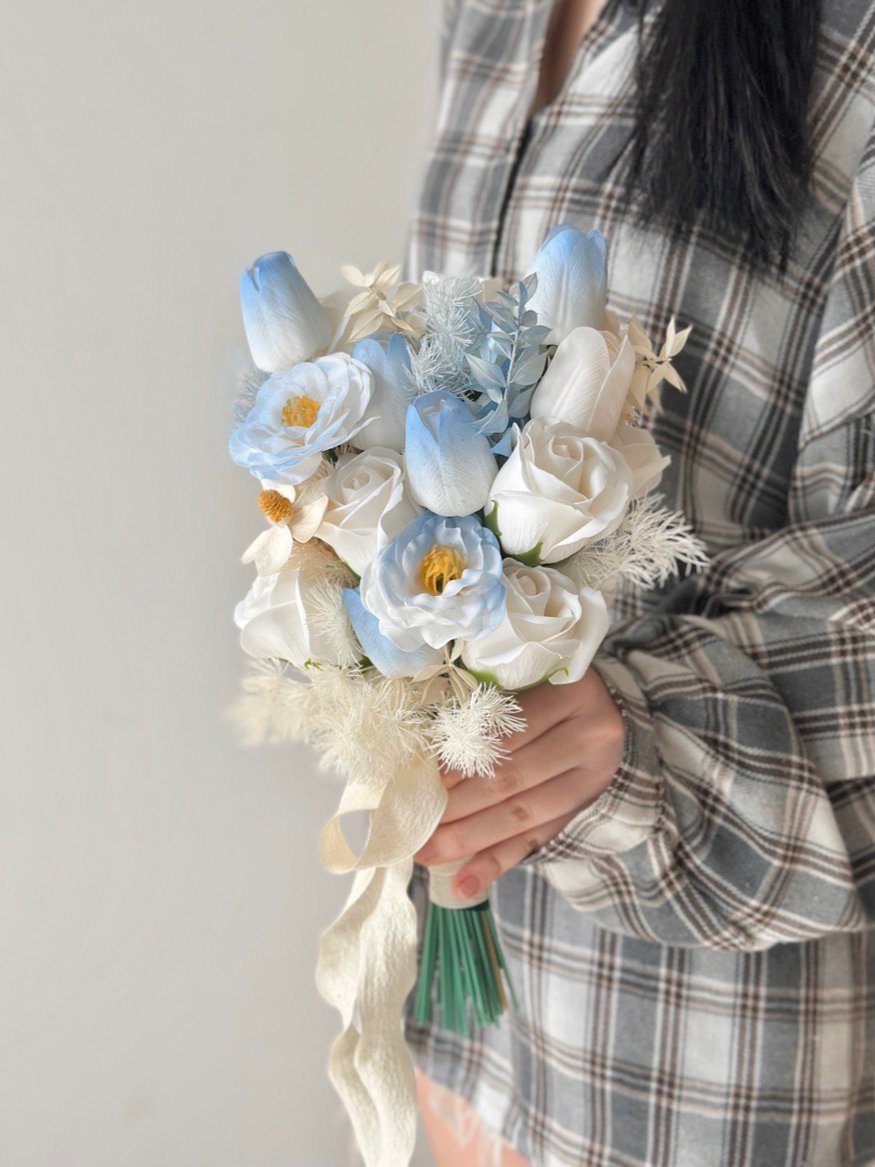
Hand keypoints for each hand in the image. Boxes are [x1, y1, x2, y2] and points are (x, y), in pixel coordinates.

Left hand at [413, 669, 624, 900]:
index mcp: (570, 695)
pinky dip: (496, 863)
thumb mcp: (531, 684)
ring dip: (470, 838)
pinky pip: (536, 840)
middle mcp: (589, 737)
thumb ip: (491, 713)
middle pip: (512, 778)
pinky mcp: (583, 810)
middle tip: (417, 824)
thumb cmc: (553, 693)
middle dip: (459, 806)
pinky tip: (464, 883)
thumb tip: (428, 754)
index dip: (466, 759)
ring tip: (428, 852)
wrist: (611, 713)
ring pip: (521, 814)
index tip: (427, 780)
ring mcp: (592, 778)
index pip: (508, 734)